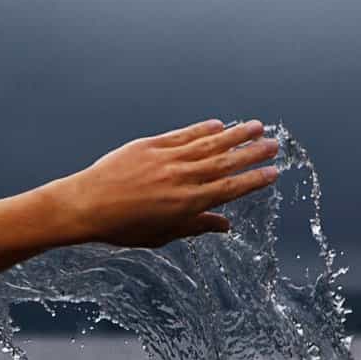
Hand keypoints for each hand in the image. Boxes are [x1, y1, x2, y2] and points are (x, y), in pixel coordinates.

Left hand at [42, 119, 282, 248]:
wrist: (85, 205)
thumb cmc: (122, 227)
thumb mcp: (161, 235)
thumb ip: (195, 227)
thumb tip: (225, 226)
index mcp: (186, 204)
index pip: (229, 189)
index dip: (254, 180)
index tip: (273, 172)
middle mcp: (181, 179)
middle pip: (225, 163)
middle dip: (252, 153)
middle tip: (275, 144)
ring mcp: (167, 159)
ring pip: (209, 144)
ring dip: (235, 134)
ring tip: (257, 126)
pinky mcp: (151, 146)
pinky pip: (183, 135)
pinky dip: (203, 129)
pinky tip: (219, 124)